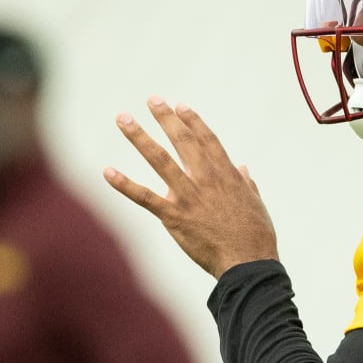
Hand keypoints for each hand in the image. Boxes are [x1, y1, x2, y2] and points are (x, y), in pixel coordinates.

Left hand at [103, 98, 278, 277]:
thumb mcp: (256, 204)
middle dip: (166, 118)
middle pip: (183, 141)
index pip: (207, 140)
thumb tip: (243, 168)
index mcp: (226, 175)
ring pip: (160, 160)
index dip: (192, 121)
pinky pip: (144, 198)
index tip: (180, 106)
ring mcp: (188, 196)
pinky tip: (107, 172)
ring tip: (123, 119)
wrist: (247, 263)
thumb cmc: (256, 237)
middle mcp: (206, 179)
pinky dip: (124, 184)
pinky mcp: (174, 216)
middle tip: (152, 99)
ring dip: (139, 137)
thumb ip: (246, 183)